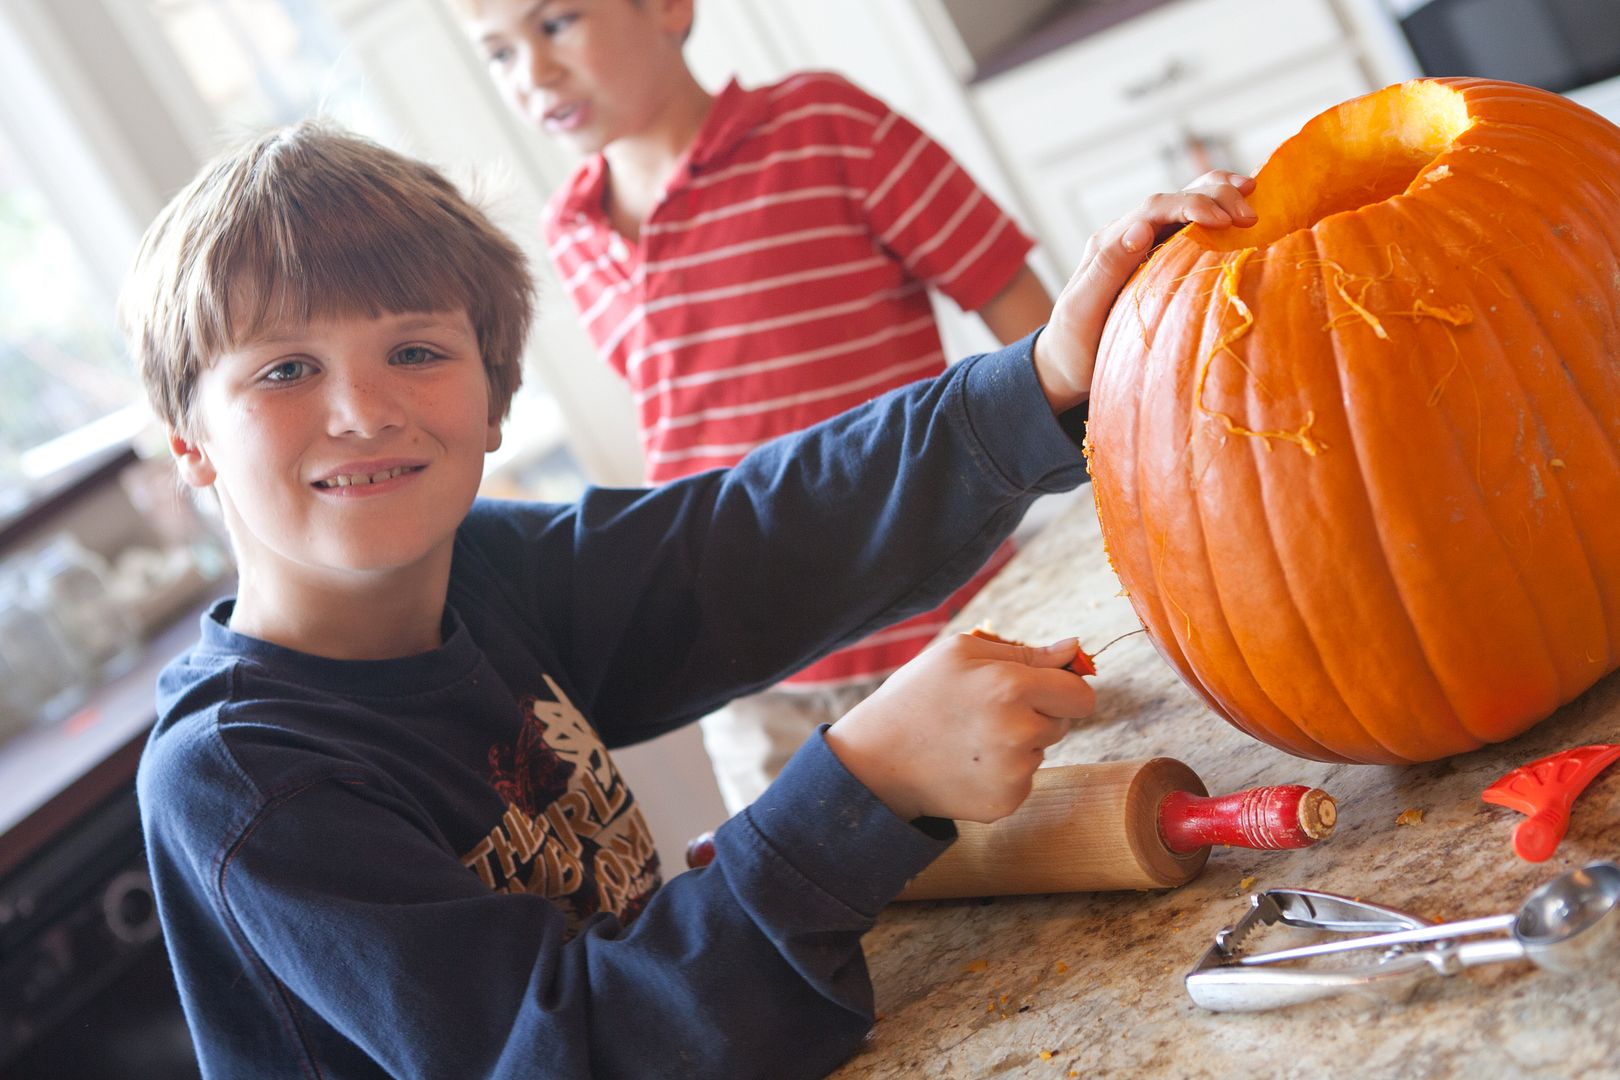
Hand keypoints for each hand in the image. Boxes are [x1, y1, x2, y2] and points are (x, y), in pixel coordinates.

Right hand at [825, 633, 1095, 823]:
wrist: (876, 759)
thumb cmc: (918, 694)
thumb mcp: (961, 653)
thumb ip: (1026, 651)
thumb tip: (1075, 649)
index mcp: (1012, 686)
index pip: (1081, 695)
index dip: (1064, 689)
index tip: (1045, 689)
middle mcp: (1020, 733)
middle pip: (1064, 723)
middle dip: (1037, 714)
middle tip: (988, 711)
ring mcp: (1014, 773)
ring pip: (1041, 751)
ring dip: (1019, 743)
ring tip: (971, 738)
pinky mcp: (1005, 802)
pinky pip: (1023, 779)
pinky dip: (1004, 772)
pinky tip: (968, 763)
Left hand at [1032, 170, 1257, 411]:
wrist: (1069, 362)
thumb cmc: (1073, 341)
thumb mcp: (1082, 308)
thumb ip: (1107, 268)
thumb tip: (1140, 229)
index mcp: (1109, 242)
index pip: (1153, 209)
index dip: (1190, 205)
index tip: (1222, 219)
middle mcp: (1128, 236)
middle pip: (1174, 198)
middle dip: (1214, 196)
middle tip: (1250, 215)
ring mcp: (1146, 246)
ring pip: (1185, 205)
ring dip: (1220, 196)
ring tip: (1253, 194)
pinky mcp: (1161, 260)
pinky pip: (1191, 229)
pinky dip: (1218, 214)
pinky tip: (1244, 214)